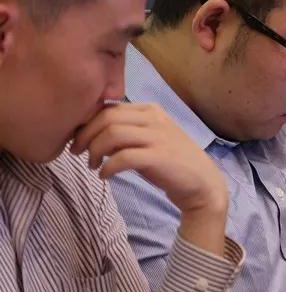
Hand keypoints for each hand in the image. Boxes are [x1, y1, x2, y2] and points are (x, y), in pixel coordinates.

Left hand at [71, 103, 228, 254]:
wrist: (202, 184)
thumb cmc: (172, 163)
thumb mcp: (149, 140)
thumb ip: (126, 132)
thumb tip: (91, 133)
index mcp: (150, 110)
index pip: (109, 107)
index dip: (87, 123)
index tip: (79, 139)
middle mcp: (155, 118)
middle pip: (107, 117)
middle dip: (85, 135)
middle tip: (76, 152)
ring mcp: (159, 137)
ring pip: (112, 134)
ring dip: (94, 151)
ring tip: (92, 165)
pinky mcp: (159, 157)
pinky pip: (122, 157)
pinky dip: (107, 167)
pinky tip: (104, 176)